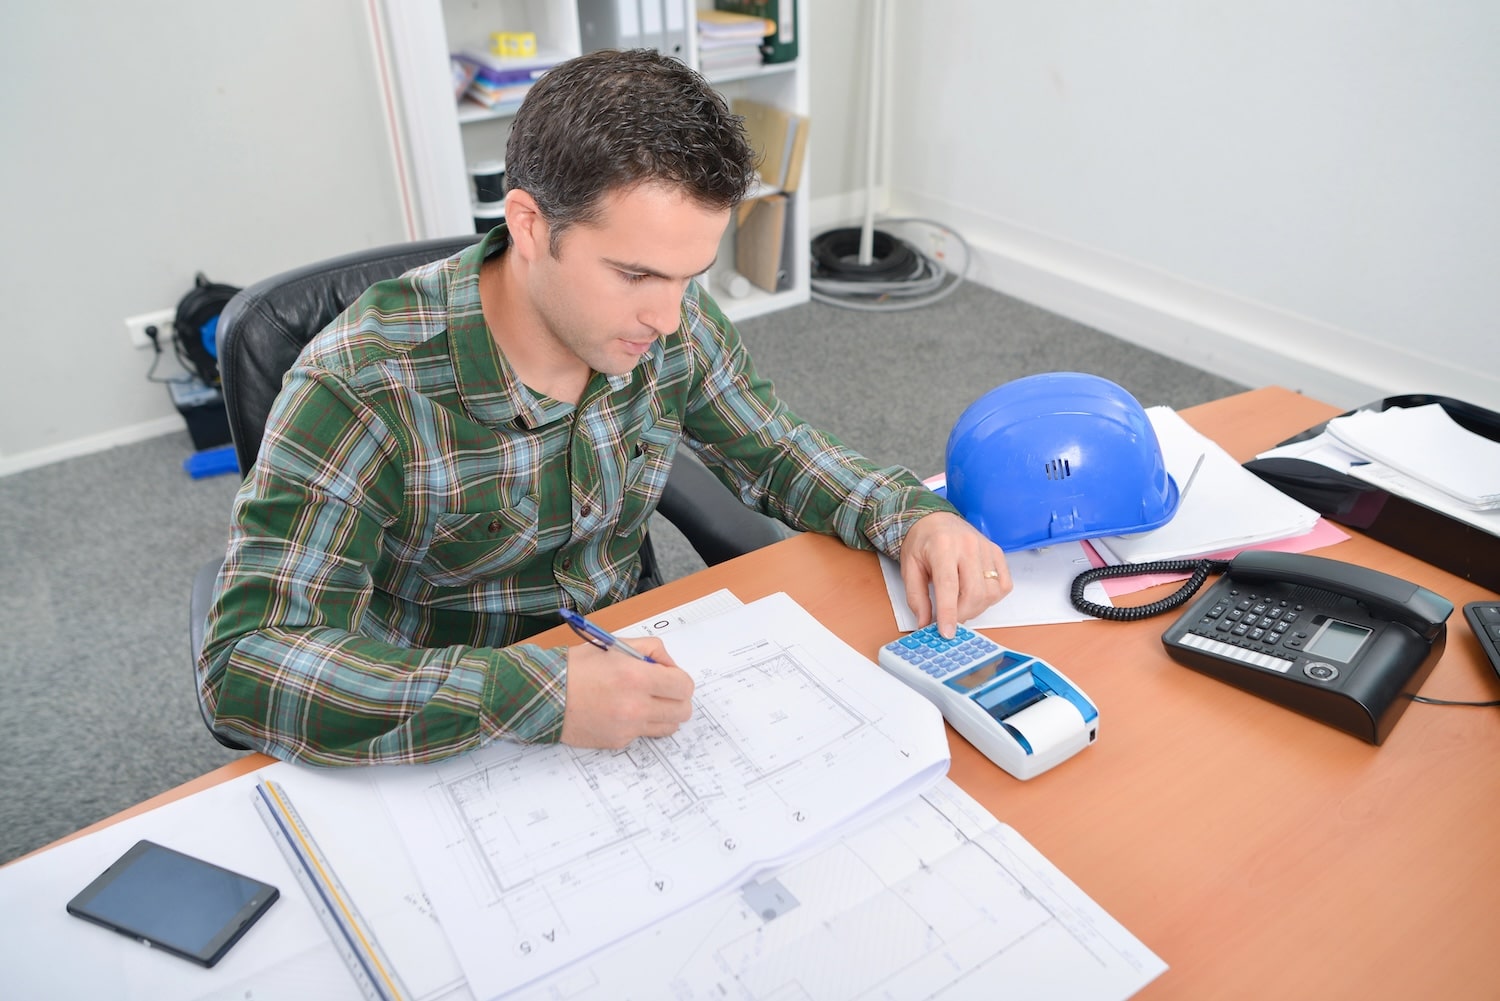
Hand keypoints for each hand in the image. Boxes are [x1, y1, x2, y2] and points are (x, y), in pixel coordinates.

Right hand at [559, 637, 694, 748]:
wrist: (544, 695)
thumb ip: (650, 649)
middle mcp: (636, 706)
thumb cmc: (577, 668)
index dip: (679, 679)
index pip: (683, 685)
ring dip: (663, 713)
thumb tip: (669, 665)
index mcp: (636, 677)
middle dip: (677, 698)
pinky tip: (622, 712)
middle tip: (662, 690)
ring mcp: (628, 728)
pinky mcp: (618, 742)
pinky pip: (644, 735)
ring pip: (669, 727)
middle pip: (683, 710)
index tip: (669, 676)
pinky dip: (640, 724)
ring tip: (644, 702)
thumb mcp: (615, 645)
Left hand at [898, 511, 1011, 637]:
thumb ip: (916, 597)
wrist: (936, 519)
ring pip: (991, 592)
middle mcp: (968, 545)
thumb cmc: (922, 542)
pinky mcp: (997, 553)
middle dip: (962, 614)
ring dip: (977, 607)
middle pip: (974, 592)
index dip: (949, 613)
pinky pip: (1004, 585)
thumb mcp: (909, 568)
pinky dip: (992, 597)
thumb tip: (924, 622)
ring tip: (961, 604)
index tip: (947, 632)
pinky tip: (976, 593)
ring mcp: (986, 548)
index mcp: (942, 547)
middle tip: (950, 621)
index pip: (949, 586)